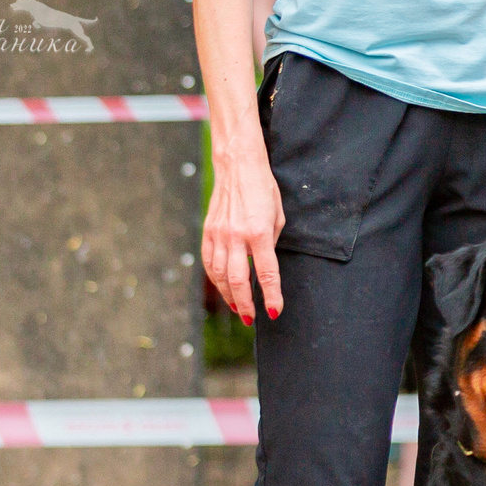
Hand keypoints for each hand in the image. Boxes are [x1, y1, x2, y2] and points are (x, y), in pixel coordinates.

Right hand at [202, 153, 285, 321]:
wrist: (238, 166)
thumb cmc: (264, 189)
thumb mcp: (278, 216)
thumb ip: (271, 243)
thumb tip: (264, 266)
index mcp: (259, 232)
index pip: (266, 273)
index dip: (271, 296)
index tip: (275, 311)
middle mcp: (236, 235)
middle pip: (238, 280)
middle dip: (245, 304)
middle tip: (251, 319)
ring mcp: (218, 234)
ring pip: (220, 275)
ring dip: (229, 295)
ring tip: (238, 308)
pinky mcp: (208, 231)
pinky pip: (209, 262)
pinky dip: (215, 279)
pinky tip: (223, 288)